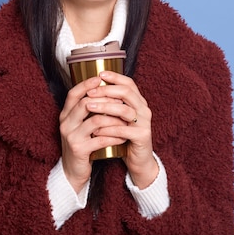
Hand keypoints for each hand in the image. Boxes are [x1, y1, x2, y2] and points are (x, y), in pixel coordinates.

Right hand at [59, 76, 126, 192]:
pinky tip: (123, 136)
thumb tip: (105, 90)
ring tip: (126, 119)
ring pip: (96, 120)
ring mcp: (71, 137)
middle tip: (121, 101)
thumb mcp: (79, 125)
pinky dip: (114, 136)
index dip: (86, 84)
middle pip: (85, 103)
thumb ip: (86, 110)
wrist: (73, 171)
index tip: (101, 78)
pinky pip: (101, 139)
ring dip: (114, 119)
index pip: (73, 93)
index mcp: (65, 115)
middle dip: (106, 100)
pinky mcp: (79, 150)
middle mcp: (65, 123)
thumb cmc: (81, 144)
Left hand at [85, 71, 158, 188]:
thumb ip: (111, 103)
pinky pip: (123, 130)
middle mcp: (144, 109)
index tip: (99, 74)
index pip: (129, 83)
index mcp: (138, 101)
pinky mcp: (142, 136)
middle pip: (126, 93)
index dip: (115, 77)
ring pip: (124, 110)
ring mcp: (144, 122)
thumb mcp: (117, 117)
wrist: (138, 160)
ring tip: (88, 107)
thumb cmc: (124, 136)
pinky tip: (95, 130)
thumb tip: (90, 88)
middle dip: (106, 90)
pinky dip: (108, 129)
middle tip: (90, 92)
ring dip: (105, 107)